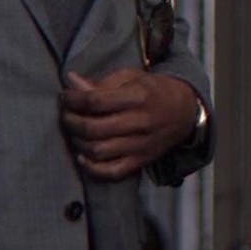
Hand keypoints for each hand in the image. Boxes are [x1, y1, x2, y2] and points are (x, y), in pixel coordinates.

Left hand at [59, 69, 200, 180]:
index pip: (96, 101)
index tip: (65, 97)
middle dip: (71, 121)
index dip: (73, 100)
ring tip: (74, 132)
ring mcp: (141, 145)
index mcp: (139, 96)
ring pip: (99, 151)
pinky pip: (112, 172)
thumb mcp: (132, 78)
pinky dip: (92, 168)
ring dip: (78, 142)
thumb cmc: (154, 90)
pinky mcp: (141, 161)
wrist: (186, 112)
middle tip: (66, 115)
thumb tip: (71, 81)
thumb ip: (102, 82)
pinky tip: (83, 155)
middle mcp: (140, 122)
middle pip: (93, 128)